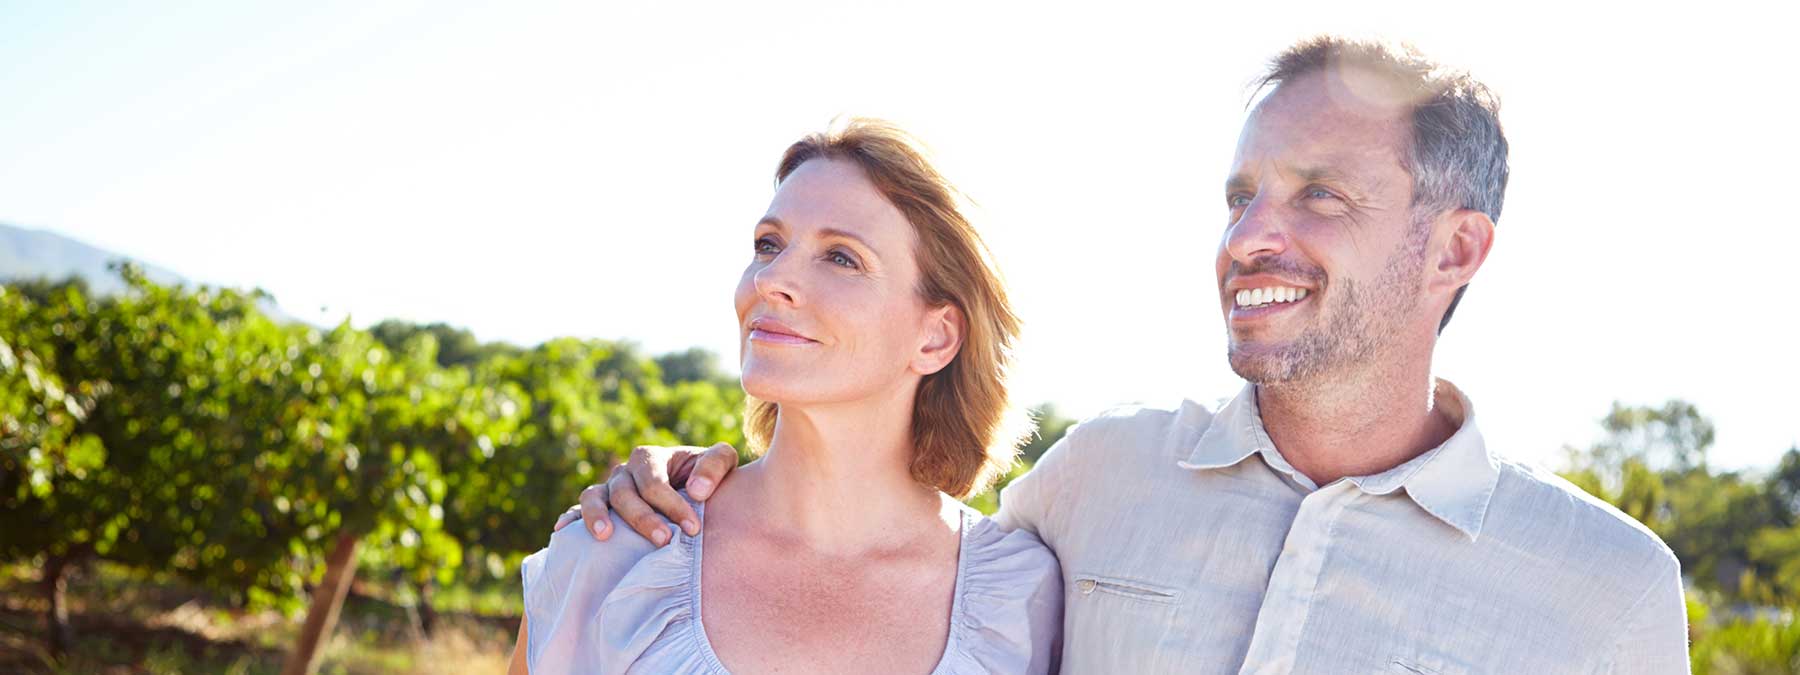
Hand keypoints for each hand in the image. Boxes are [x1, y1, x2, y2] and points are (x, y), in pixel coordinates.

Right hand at [551, 442, 739, 545]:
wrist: (696, 489)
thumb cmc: (707, 477)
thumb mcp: (721, 462)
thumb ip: (714, 466)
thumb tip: (696, 490)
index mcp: (649, 458)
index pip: (654, 482)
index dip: (672, 505)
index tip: (693, 528)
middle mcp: (624, 472)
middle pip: (624, 494)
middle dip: (643, 518)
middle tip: (664, 540)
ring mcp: (608, 490)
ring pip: (593, 497)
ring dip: (596, 516)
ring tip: (605, 537)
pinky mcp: (600, 509)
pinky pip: (578, 510)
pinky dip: (571, 518)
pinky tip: (562, 531)